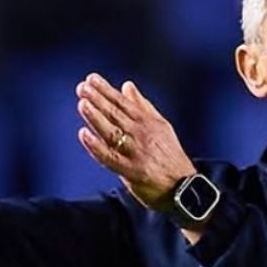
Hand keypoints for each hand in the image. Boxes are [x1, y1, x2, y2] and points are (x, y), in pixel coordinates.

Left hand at [75, 74, 195, 210]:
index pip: (124, 103)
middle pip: (117, 115)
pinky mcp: (132, 172)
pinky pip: (110, 158)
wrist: (185, 188)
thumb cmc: (170, 156)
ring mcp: (136, 153)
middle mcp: (142, 135)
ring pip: (113, 132)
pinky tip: (84, 135)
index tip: (91, 79)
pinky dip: (96, 146)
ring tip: (83, 104)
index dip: (107, 91)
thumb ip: (142, 106)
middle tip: (82, 87)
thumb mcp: (161, 126)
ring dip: (96, 117)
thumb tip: (127, 85)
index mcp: (148, 123)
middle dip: (98, 100)